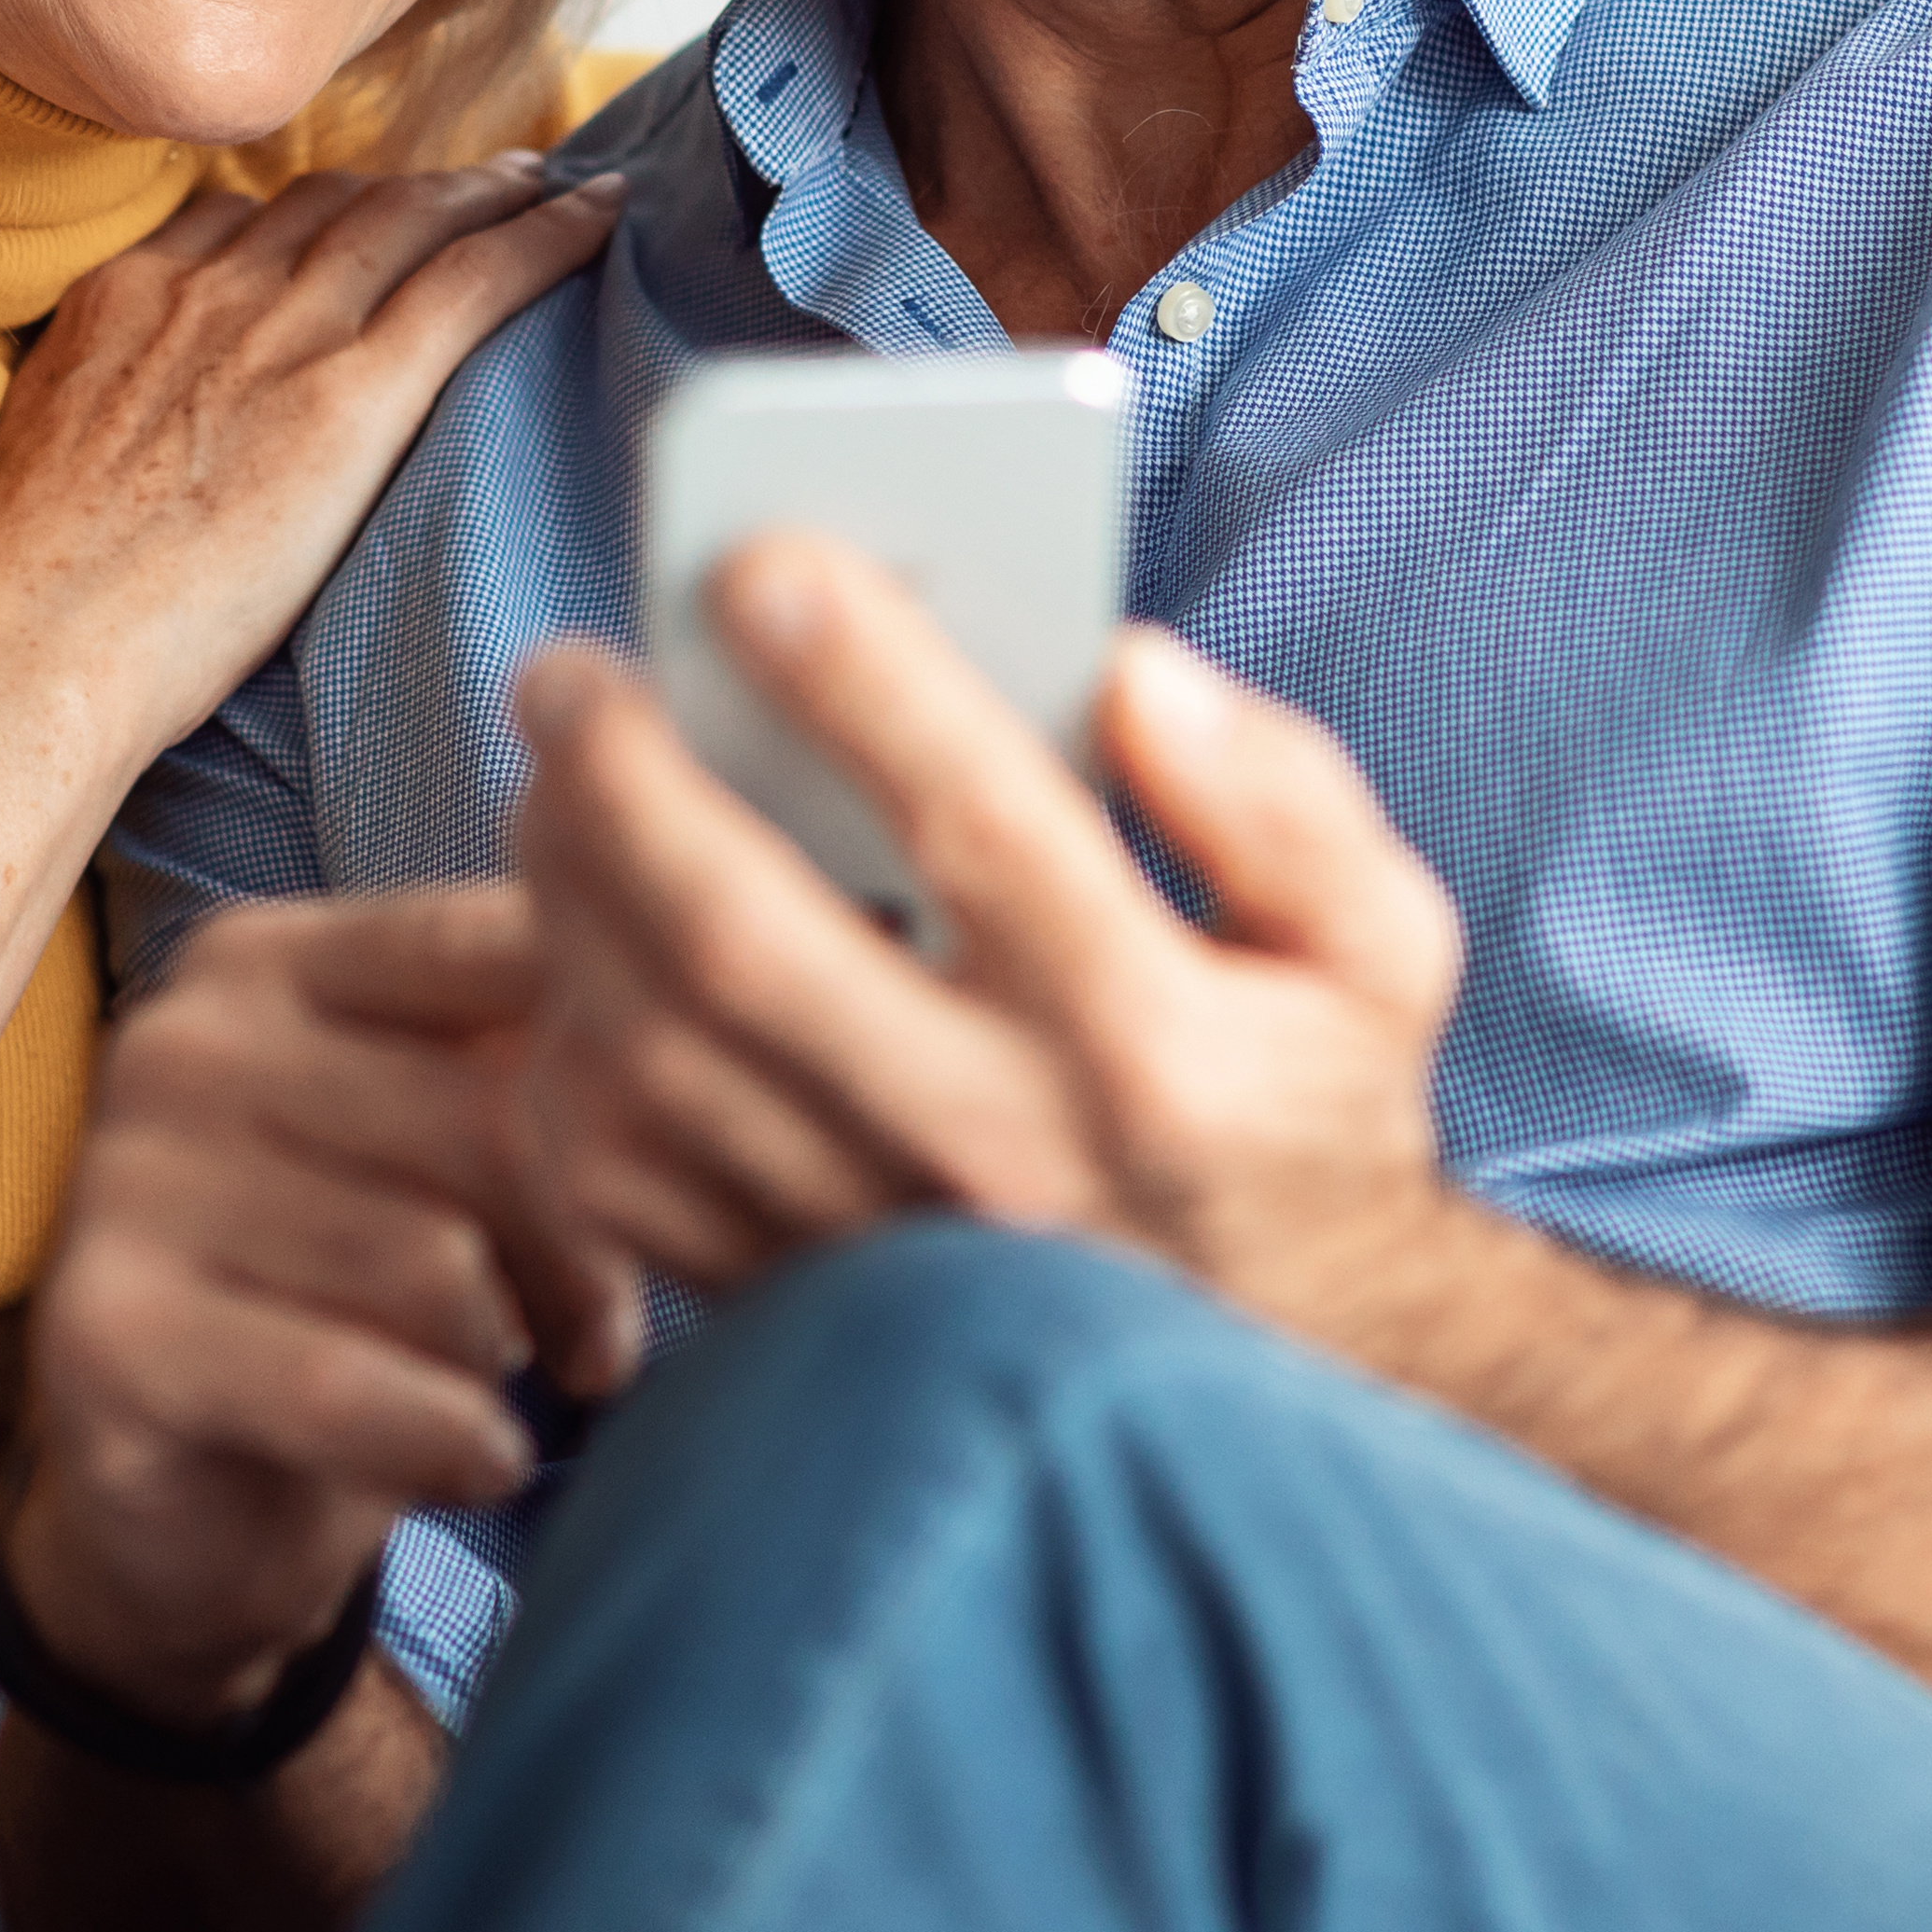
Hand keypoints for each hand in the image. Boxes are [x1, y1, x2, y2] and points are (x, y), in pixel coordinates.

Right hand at [0, 159, 623, 766]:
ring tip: (553, 185)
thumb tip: (157, 454)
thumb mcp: (53, 460)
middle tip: (492, 179)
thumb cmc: (31, 601)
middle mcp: (205, 289)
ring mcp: (280, 333)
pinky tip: (600, 214)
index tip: (368, 211)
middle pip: (335, 200)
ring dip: (495, 190)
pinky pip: (471, 281)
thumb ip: (116, 415)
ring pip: (413, 217)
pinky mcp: (348, 393)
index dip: (320, 208)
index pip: (238, 214)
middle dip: (417, 184)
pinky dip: (546, 234)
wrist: (30, 638)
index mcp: (124, 296)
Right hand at [0, 886, 646, 1725]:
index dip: (637, 1082)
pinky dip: (450, 1441)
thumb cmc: (354, 1302)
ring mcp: (122, 1182)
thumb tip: (736, 1017)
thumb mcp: (448, 1153)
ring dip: (510, 1353)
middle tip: (610, 1338)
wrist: (184, 1515)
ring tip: (510, 1386)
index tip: (687, 1183)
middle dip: (593, 1248)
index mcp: (268, 956)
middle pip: (490, 1114)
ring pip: (434, 1260)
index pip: (511, 952)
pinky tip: (481, 1463)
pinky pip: (347, 1382)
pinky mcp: (104, 1333)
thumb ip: (544, 1058)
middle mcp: (178, 1040)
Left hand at [507, 537, 1467, 1354]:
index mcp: (1151, 1041)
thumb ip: (1283, 801)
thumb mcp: (1379, 951)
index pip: (981, 825)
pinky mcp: (790, 1299)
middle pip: (744, 943)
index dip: (859, 675)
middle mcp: (997, 1148)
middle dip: (626, 778)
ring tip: (553, 776)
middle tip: (571, 668)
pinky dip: (562, 1043)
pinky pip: (615, 1175)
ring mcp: (874, 1241)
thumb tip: (1130, 674)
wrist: (1286, 1375)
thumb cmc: (1308, 1115)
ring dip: (566, 893)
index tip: (759, 555)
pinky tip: (577, 943)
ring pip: (649, 1058)